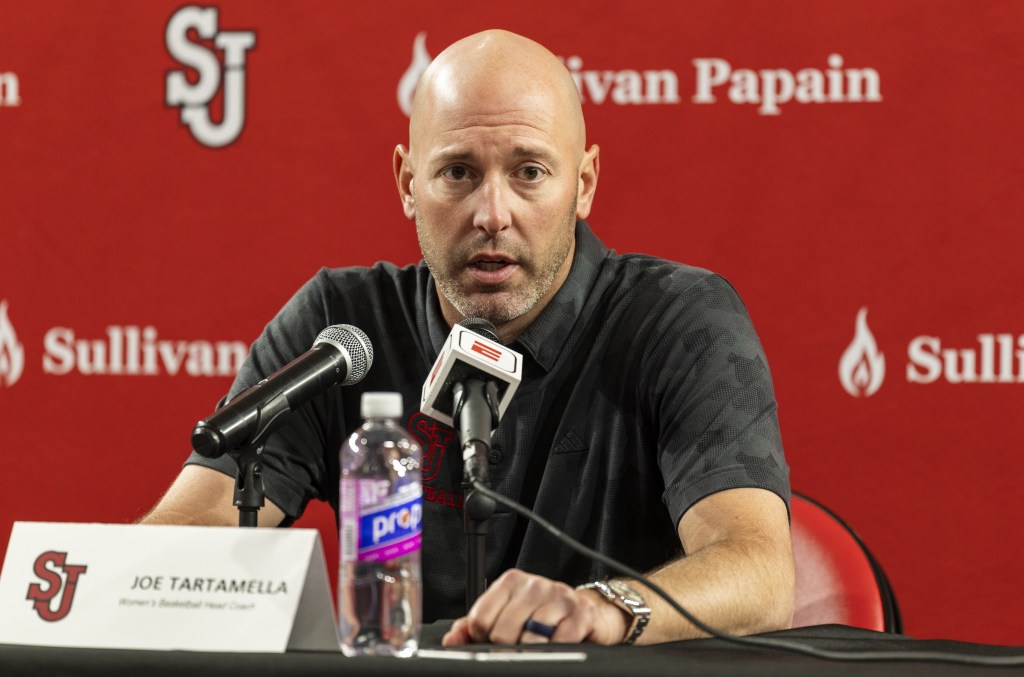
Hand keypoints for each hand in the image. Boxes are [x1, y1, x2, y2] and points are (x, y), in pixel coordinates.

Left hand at [441, 569, 627, 645]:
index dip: (481, 639)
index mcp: (511, 582)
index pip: (480, 618)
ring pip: (529, 638)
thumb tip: (452, 639)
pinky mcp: (580, 614)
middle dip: (505, 648)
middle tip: (516, 647)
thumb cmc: (542, 614)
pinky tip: (553, 646)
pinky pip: (559, 642)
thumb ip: (475, 625)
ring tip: (534, 647)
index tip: (490, 642)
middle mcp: (534, 585)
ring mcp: (559, 597)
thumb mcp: (507, 613)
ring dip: (529, 651)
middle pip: (502, 631)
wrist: (585, 613)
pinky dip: (552, 651)